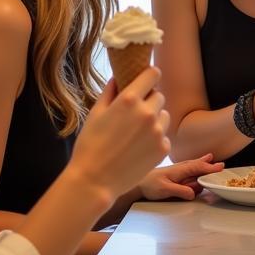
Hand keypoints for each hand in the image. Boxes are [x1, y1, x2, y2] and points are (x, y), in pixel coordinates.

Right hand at [70, 68, 170, 199]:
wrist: (95, 181)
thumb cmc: (90, 146)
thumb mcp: (95, 114)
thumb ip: (109, 92)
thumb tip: (118, 78)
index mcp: (129, 99)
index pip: (153, 74)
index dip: (149, 76)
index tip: (146, 81)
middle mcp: (147, 112)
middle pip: (158, 96)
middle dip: (149, 101)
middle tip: (134, 114)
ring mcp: (157, 131)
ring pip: (164, 115)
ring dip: (154, 119)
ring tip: (135, 133)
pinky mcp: (163, 148)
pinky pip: (164, 135)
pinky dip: (155, 138)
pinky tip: (138, 147)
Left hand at [139, 155, 223, 200]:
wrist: (137, 183)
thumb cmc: (149, 185)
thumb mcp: (164, 190)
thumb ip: (180, 191)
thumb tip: (194, 193)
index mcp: (179, 170)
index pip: (198, 167)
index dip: (209, 168)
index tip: (220, 168)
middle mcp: (179, 168)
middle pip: (197, 165)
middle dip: (209, 165)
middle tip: (222, 165)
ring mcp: (177, 170)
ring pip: (193, 165)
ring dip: (203, 164)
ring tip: (211, 158)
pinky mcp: (175, 173)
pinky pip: (189, 167)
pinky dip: (197, 164)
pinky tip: (201, 161)